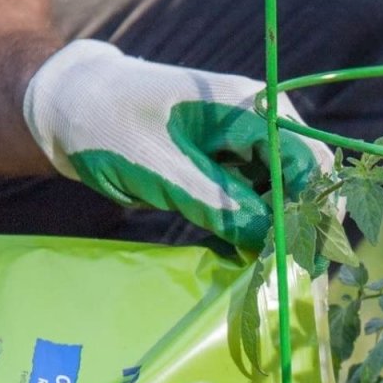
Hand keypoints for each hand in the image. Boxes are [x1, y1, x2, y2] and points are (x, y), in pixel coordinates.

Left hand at [22, 39, 332, 250]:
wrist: (72, 110)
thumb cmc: (111, 127)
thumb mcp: (163, 170)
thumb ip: (219, 204)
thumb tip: (269, 242)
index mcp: (251, 108)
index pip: (308, 164)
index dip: (310, 213)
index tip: (298, 261)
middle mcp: (260, 122)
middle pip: (306, 179)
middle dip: (301, 226)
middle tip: (285, 274)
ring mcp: (245, 144)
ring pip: (284, 194)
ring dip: (278, 231)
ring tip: (265, 270)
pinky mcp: (229, 166)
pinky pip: (257, 200)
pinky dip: (254, 228)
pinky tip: (244, 255)